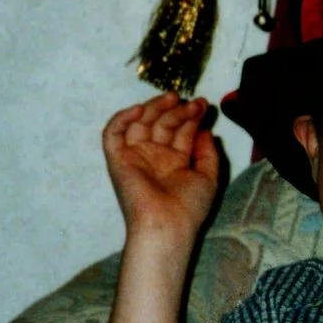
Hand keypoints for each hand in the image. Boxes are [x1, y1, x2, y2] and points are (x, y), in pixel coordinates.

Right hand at [101, 93, 220, 241]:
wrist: (168, 223)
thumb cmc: (190, 206)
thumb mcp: (208, 176)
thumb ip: (207, 152)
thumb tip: (205, 129)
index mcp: (175, 161)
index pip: (181, 131)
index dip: (191, 116)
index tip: (204, 104)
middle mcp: (155, 156)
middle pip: (162, 124)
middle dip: (177, 110)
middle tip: (193, 102)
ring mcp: (136, 156)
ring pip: (140, 123)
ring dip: (155, 108)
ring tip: (173, 98)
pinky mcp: (117, 159)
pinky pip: (113, 134)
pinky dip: (122, 119)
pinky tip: (140, 109)